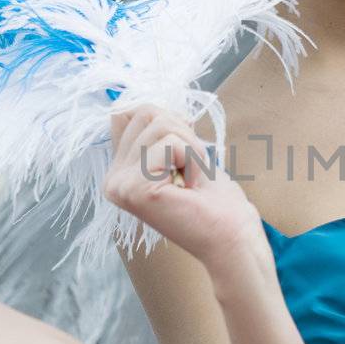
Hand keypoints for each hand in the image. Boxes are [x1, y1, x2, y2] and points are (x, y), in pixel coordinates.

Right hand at [105, 102, 262, 272]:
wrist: (232, 238)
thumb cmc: (213, 199)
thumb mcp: (181, 154)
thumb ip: (152, 132)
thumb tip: (125, 106)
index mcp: (119, 172)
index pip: (133, 112)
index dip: (171, 125)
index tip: (182, 159)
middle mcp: (112, 180)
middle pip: (145, 112)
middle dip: (181, 134)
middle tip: (189, 173)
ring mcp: (119, 185)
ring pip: (160, 124)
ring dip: (189, 148)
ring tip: (190, 182)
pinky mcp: (134, 188)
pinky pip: (170, 142)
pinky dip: (192, 159)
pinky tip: (190, 189)